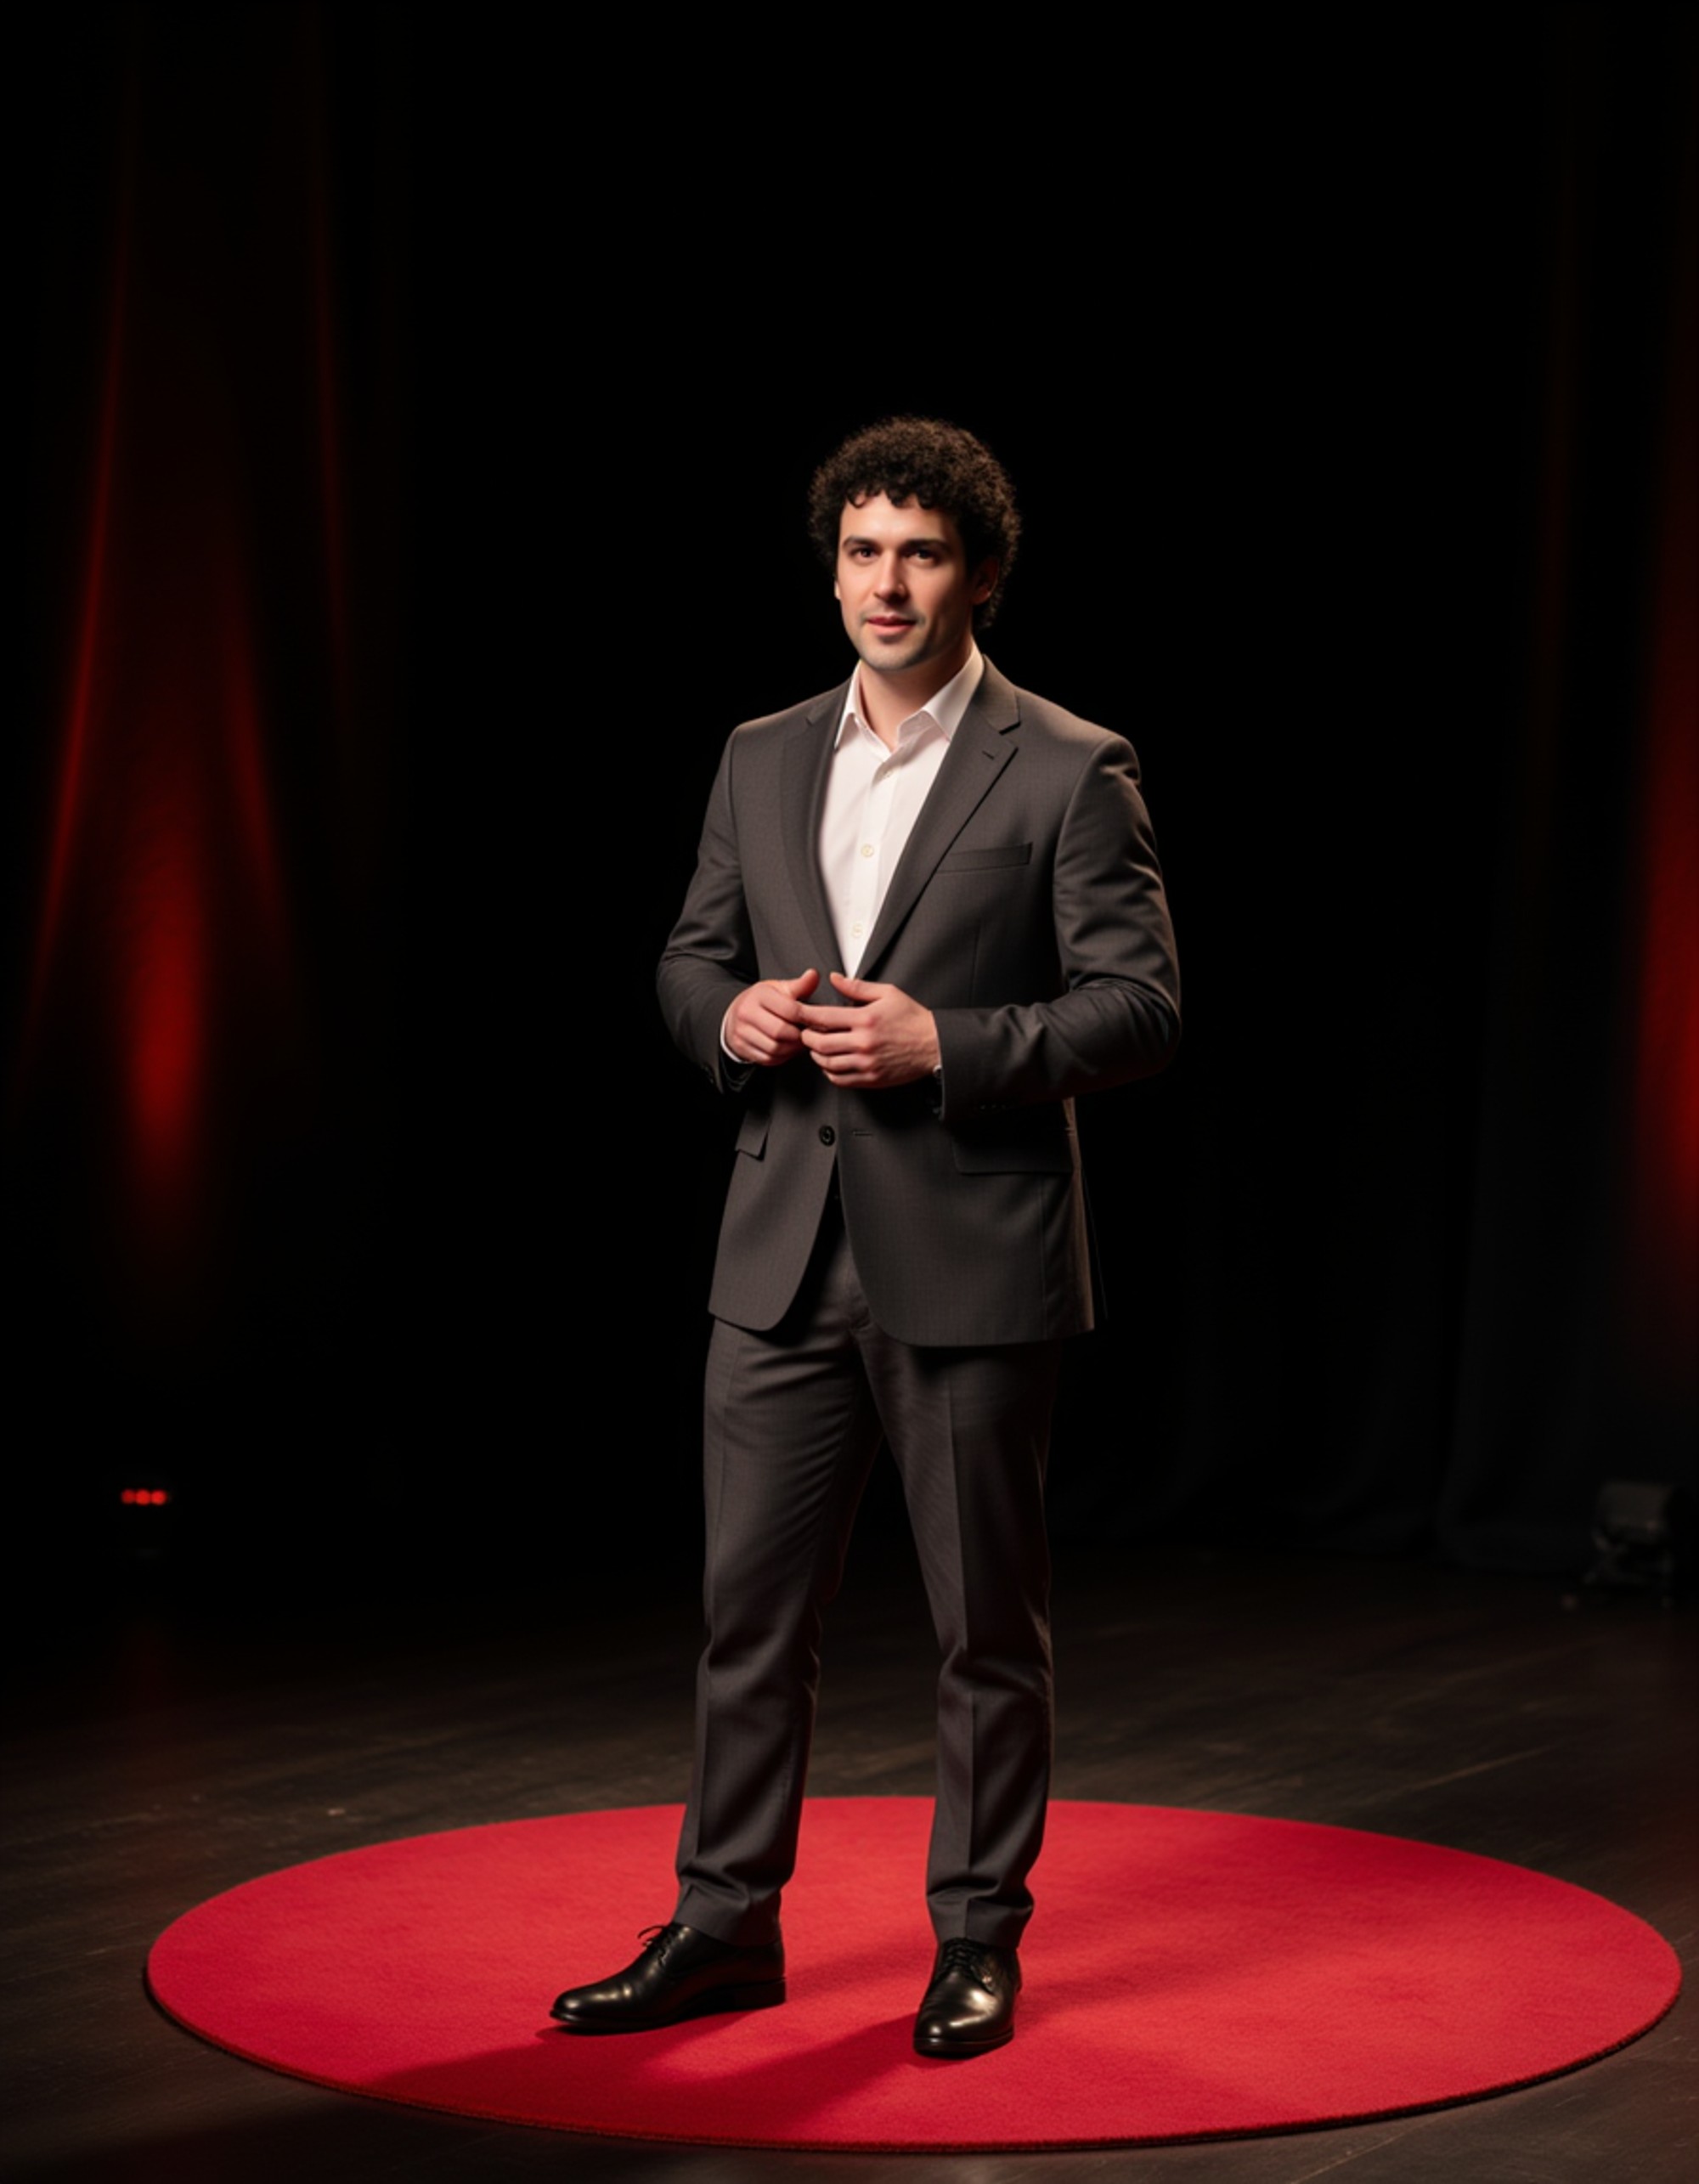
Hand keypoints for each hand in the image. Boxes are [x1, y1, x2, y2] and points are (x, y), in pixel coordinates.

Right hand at [723, 968, 820, 1065]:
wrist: (736, 1014)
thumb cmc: (762, 1001)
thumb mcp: (779, 989)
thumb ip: (800, 985)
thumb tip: (814, 975)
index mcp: (759, 995)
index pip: (789, 1010)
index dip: (806, 1018)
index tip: (815, 1021)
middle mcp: (746, 1013)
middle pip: (781, 1032)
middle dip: (798, 1036)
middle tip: (808, 1034)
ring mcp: (741, 1032)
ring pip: (775, 1048)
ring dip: (792, 1049)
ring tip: (799, 1042)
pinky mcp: (742, 1048)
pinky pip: (768, 1059)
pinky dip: (782, 1057)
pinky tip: (787, 1048)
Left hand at [797, 972, 940, 1088]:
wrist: (934, 1044)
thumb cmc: (913, 1019)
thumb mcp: (887, 993)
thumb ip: (857, 987)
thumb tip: (834, 978)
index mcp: (865, 1019)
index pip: (823, 1017)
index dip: (803, 1015)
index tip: (797, 1013)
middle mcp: (863, 1043)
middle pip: (819, 1044)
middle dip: (806, 1037)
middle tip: (805, 1032)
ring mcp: (867, 1063)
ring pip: (827, 1064)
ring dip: (816, 1056)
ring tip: (817, 1048)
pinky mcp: (871, 1078)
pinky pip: (840, 1080)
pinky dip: (829, 1072)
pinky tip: (831, 1063)